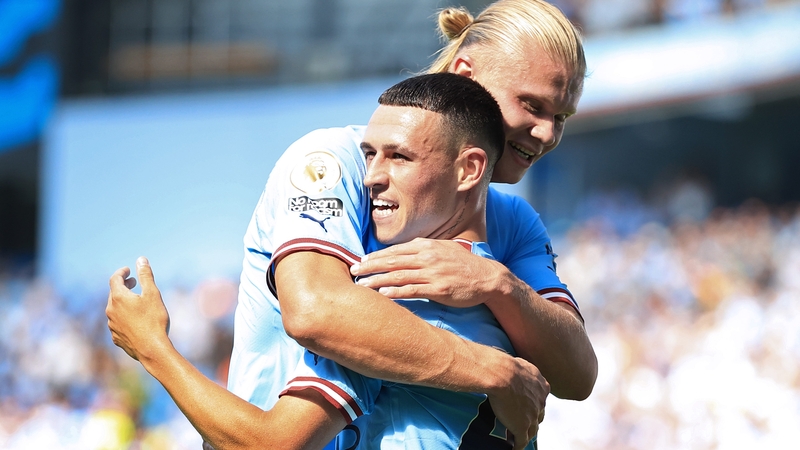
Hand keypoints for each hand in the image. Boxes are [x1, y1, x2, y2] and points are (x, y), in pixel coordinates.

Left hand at [106, 256, 170, 361]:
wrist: (152, 350)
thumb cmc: (154, 320)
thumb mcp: (153, 294)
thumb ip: (146, 276)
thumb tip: (141, 259)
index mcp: (118, 298)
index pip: (115, 279)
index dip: (121, 272)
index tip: (128, 270)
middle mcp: (111, 311)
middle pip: (113, 293)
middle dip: (123, 286)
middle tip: (133, 283)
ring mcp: (112, 326)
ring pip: (115, 309)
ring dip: (123, 302)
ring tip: (135, 302)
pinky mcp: (116, 338)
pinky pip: (117, 323)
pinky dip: (124, 316)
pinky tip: (135, 320)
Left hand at [350, 238, 502, 306]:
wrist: (488, 278)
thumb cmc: (464, 266)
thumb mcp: (444, 250)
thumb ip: (424, 250)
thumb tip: (404, 252)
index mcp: (427, 246)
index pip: (395, 251)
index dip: (375, 256)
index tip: (360, 261)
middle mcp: (427, 257)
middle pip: (392, 261)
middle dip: (370, 266)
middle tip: (353, 271)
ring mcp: (433, 273)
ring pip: (398, 276)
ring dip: (377, 280)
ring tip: (361, 285)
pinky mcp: (438, 289)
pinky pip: (412, 290)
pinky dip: (396, 292)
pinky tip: (382, 294)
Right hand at [487, 356, 548, 449]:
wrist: (502, 374)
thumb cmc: (507, 366)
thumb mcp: (521, 364)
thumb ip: (524, 370)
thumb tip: (517, 367)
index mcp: (542, 387)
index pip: (541, 399)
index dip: (535, 403)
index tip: (529, 405)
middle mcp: (540, 402)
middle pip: (539, 415)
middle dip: (533, 418)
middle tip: (526, 420)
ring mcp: (532, 416)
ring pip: (532, 430)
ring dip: (527, 433)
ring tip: (522, 436)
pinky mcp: (521, 427)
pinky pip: (522, 441)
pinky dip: (519, 446)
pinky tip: (515, 448)